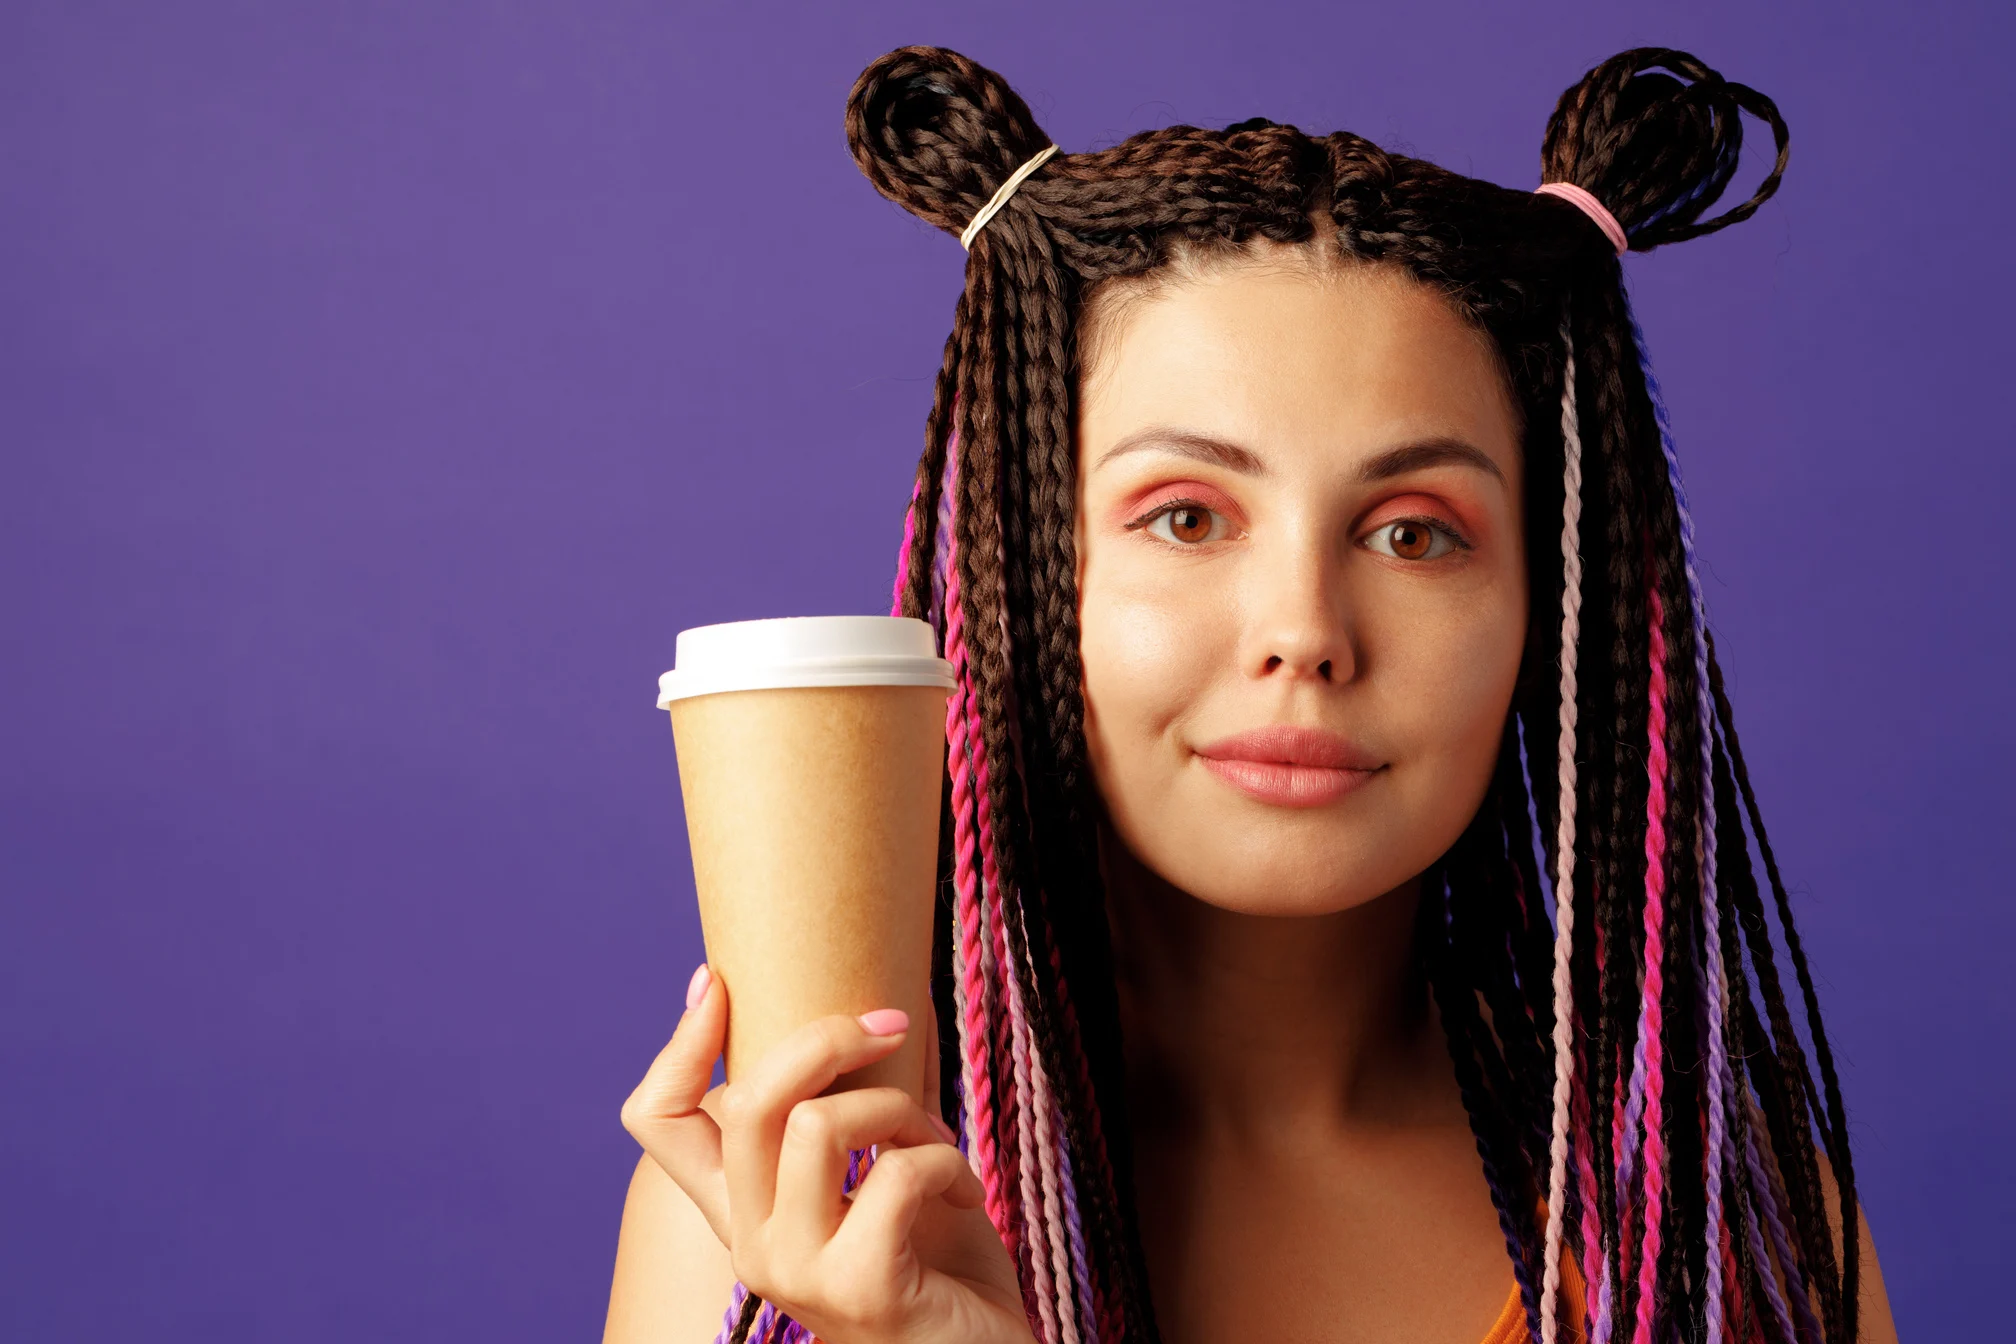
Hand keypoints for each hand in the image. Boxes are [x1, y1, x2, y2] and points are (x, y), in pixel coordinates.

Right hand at [620, 964, 1035, 1343]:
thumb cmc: (940, 1266)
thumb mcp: (883, 1170)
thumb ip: (861, 1104)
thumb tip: (872, 998)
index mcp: (743, 1212)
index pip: (655, 1122)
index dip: (676, 1044)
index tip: (717, 981)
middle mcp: (751, 1246)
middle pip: (744, 1101)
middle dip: (827, 1038)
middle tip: (893, 1026)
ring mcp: (797, 1273)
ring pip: (818, 1125)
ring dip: (900, 1107)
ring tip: (937, 1138)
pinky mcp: (859, 1288)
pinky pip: (898, 1172)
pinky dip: (948, 1161)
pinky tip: (964, 1193)